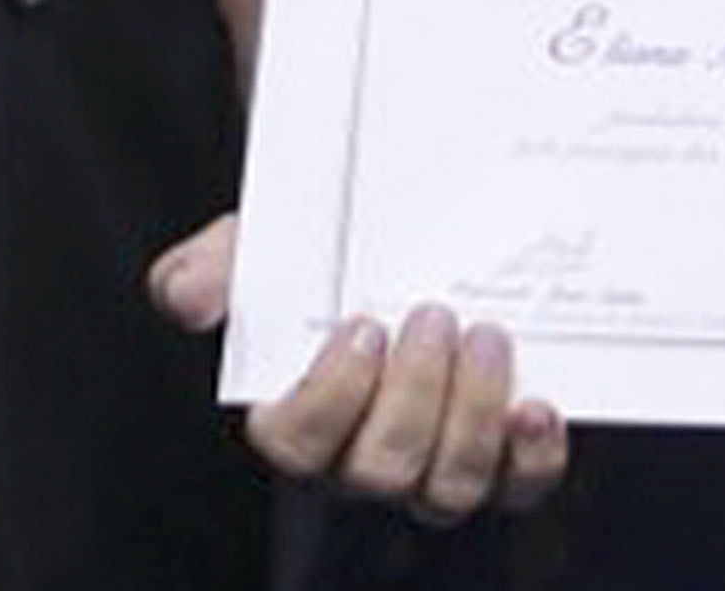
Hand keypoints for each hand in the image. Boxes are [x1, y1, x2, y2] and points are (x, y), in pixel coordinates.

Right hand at [145, 215, 565, 524]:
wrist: (412, 237)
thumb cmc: (326, 255)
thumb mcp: (265, 244)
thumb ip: (220, 265)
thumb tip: (186, 295)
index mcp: (300, 418)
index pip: (296, 443)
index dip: (330, 398)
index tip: (362, 326)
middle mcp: (365, 458)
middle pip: (379, 472)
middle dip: (411, 400)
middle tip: (433, 316)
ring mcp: (436, 466)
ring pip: (448, 488)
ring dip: (471, 417)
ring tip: (487, 336)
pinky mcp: (506, 459)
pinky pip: (521, 486)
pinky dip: (535, 456)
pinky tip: (538, 405)